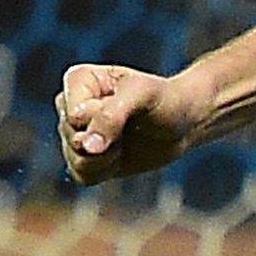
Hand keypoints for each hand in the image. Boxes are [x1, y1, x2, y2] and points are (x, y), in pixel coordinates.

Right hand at [55, 64, 209, 185]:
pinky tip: (121, 155)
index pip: (74, 116)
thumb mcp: (144, 95)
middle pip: (73, 139)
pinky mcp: (85, 157)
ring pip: (76, 161)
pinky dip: (106, 171)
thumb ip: (111, 115)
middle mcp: (71, 105)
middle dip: (107, 141)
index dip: (103, 121)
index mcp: (80, 80)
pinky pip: (83, 176)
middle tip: (132, 126)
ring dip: (107, 158)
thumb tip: (87, 146)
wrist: (184, 122)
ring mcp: (76, 132)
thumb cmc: (166, 100)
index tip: (129, 107)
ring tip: (127, 139)